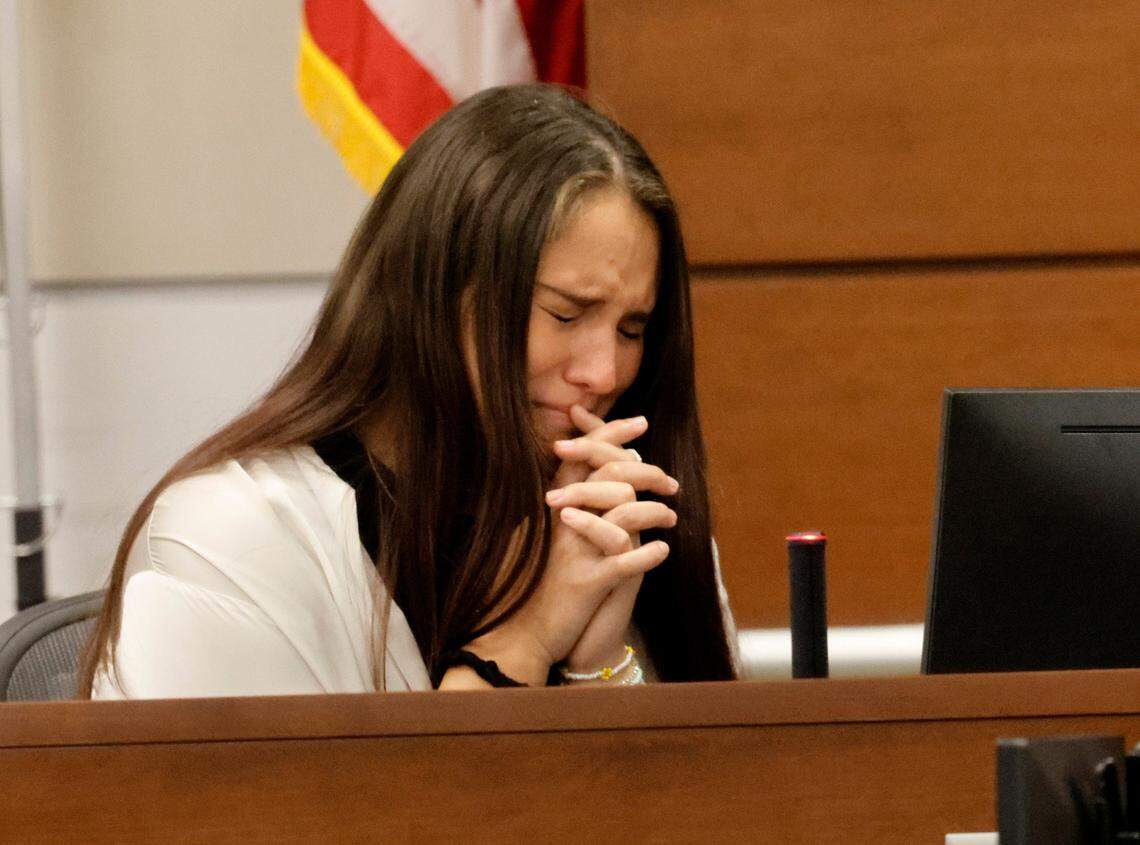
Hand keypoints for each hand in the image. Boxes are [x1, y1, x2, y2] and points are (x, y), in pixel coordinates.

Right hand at [455, 411, 672, 685]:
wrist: (516, 635)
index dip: (610, 434)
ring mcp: (573, 551)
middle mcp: (561, 522)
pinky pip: (624, 561)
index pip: (583, 457)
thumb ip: (570, 507)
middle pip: (608, 475)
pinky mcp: (585, 583)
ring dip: (654, 512)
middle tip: (669, 480)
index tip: (638, 421)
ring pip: (622, 511)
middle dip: (646, 471)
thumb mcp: (548, 538)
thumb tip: (602, 478)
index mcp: (552, 508)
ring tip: (671, 519)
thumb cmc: (535, 586)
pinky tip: (664, 552)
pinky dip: (648, 554)